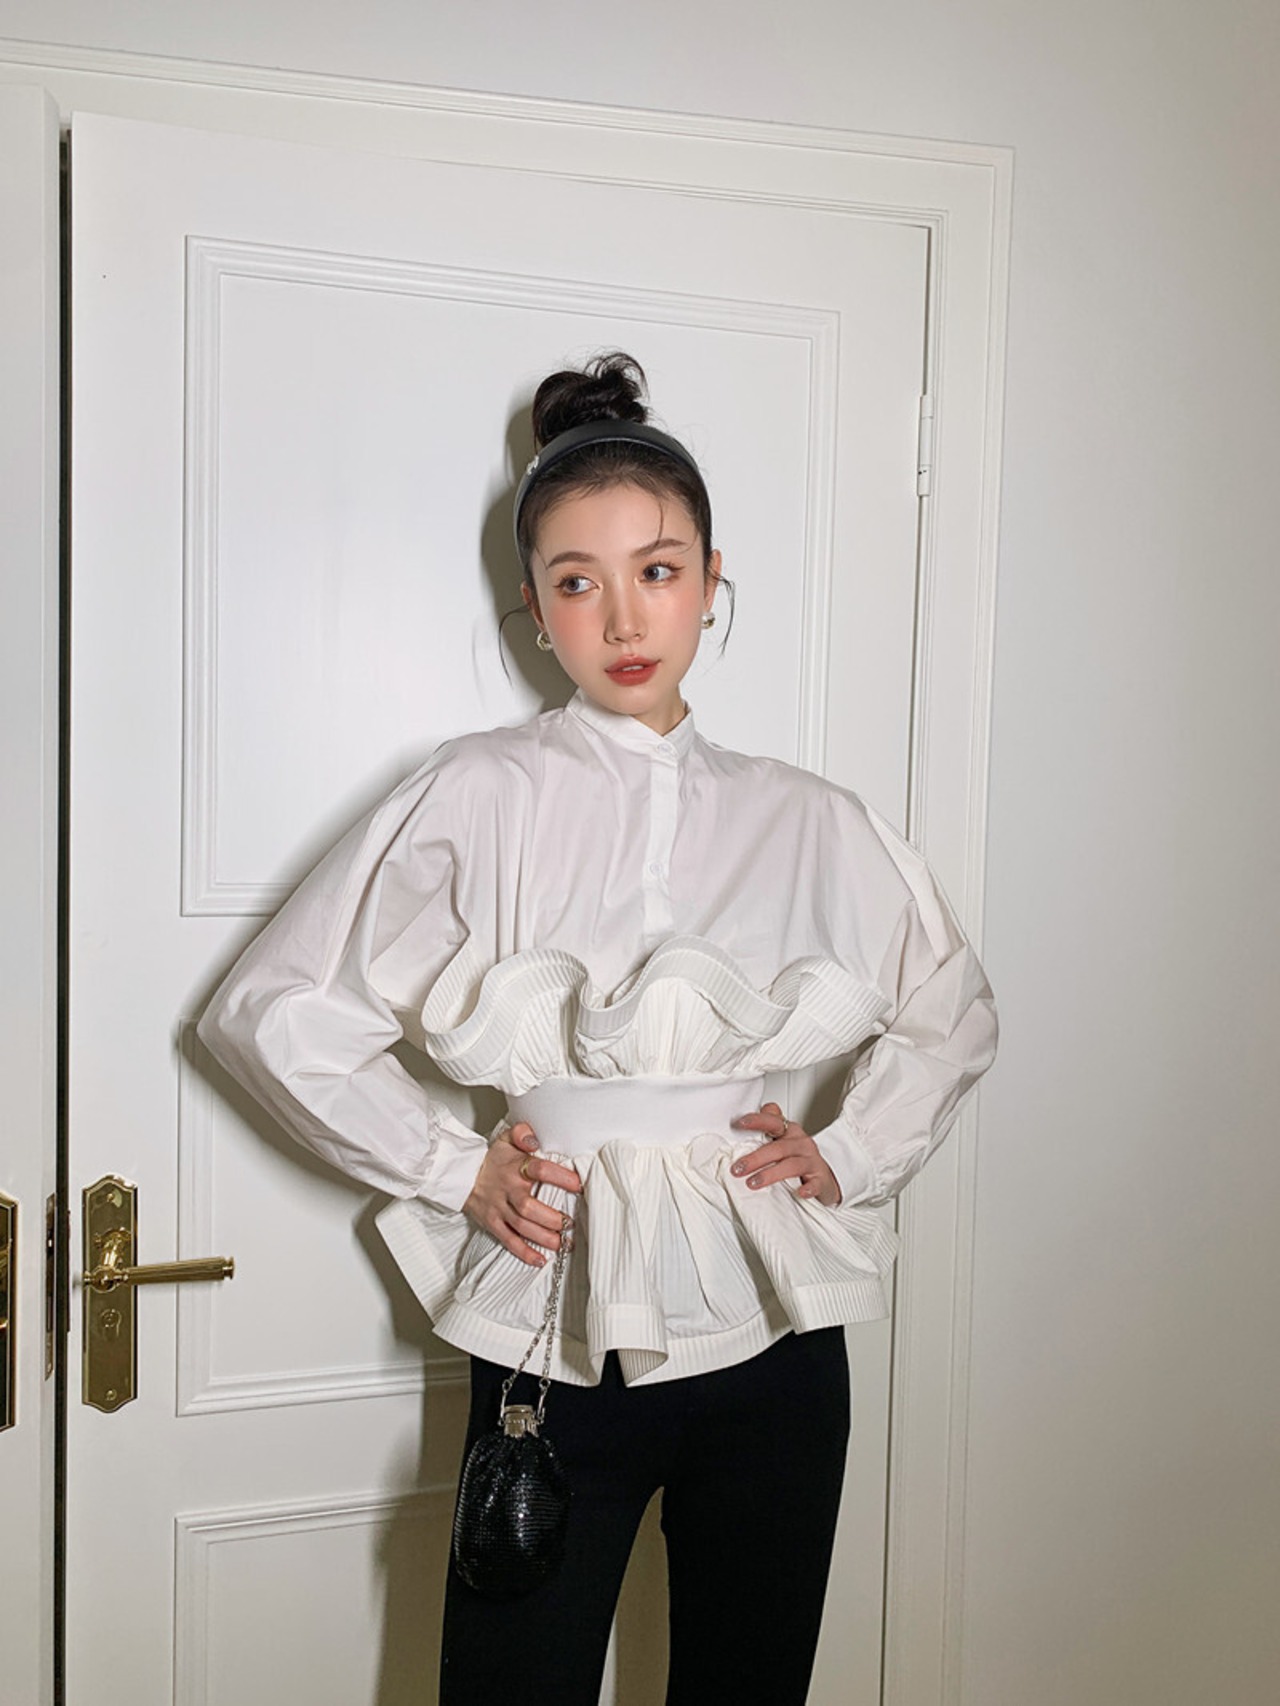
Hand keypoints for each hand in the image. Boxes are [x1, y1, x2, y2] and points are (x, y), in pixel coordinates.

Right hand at [463, 1122, 581, 1266]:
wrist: (461, 1174)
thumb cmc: (491, 1159)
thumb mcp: (506, 1139)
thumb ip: (523, 1133)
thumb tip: (534, 1139)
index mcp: (515, 1167)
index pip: (540, 1170)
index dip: (561, 1178)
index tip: (578, 1185)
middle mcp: (508, 1189)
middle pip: (529, 1207)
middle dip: (552, 1218)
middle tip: (570, 1223)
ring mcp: (499, 1208)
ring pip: (521, 1227)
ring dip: (544, 1238)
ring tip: (564, 1243)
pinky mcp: (493, 1223)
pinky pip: (508, 1240)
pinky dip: (524, 1252)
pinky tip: (540, 1258)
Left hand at [730, 1101, 840, 1205]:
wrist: (824, 1180)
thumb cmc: (798, 1160)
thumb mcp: (782, 1142)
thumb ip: (765, 1131)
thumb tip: (739, 1122)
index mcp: (790, 1132)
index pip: (773, 1121)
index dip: (757, 1121)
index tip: (739, 1123)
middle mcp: (802, 1143)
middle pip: (778, 1147)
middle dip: (755, 1158)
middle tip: (737, 1168)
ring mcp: (812, 1161)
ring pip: (792, 1165)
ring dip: (770, 1174)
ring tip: (753, 1183)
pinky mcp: (821, 1180)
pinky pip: (815, 1183)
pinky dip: (808, 1188)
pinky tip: (800, 1192)